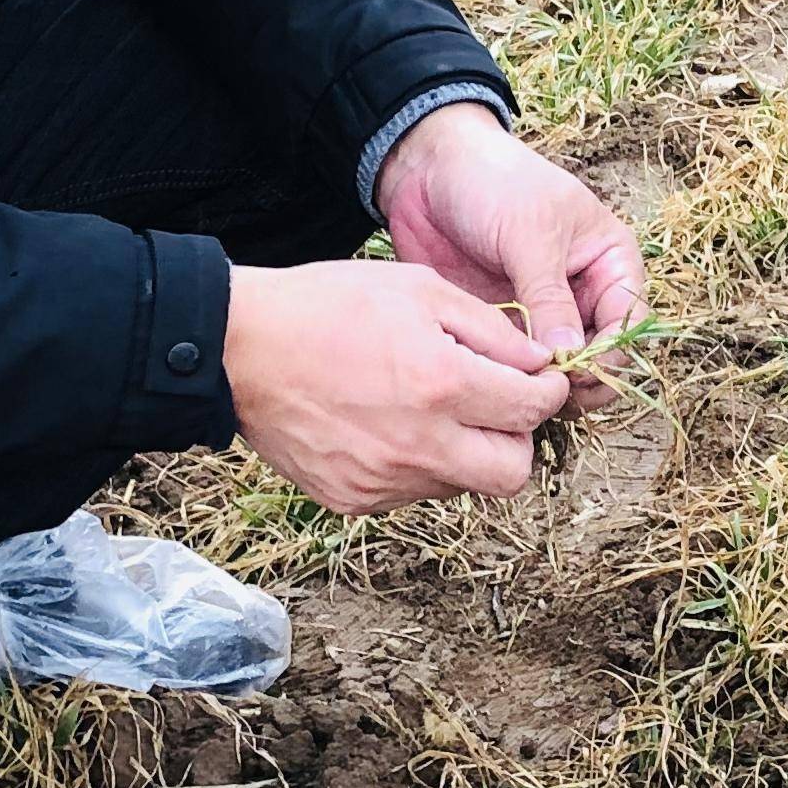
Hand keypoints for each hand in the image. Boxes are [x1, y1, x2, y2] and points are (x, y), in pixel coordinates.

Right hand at [224, 259, 572, 511]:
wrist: (240, 348)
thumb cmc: (329, 306)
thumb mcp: (419, 288)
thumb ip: (490, 329)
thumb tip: (539, 362)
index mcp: (441, 385)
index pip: (532, 410)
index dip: (547, 391)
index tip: (538, 379)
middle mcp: (418, 445)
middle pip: (511, 473)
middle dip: (516, 438)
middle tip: (495, 404)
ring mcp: (383, 481)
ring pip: (461, 484)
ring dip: (465, 451)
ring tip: (430, 407)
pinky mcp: (353, 499)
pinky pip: (411, 491)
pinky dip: (417, 464)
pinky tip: (389, 424)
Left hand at [374, 101, 646, 405]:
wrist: (427, 168)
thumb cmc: (493, 181)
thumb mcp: (529, 233)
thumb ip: (550, 295)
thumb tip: (567, 355)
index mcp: (608, 260)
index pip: (628, 320)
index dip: (611, 353)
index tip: (579, 372)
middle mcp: (583, 290)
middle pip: (600, 352)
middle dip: (581, 376)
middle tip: (549, 390)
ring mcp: (542, 310)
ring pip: (559, 365)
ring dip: (544, 382)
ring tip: (520, 389)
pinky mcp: (503, 323)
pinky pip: (517, 362)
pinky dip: (511, 377)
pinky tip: (494, 382)